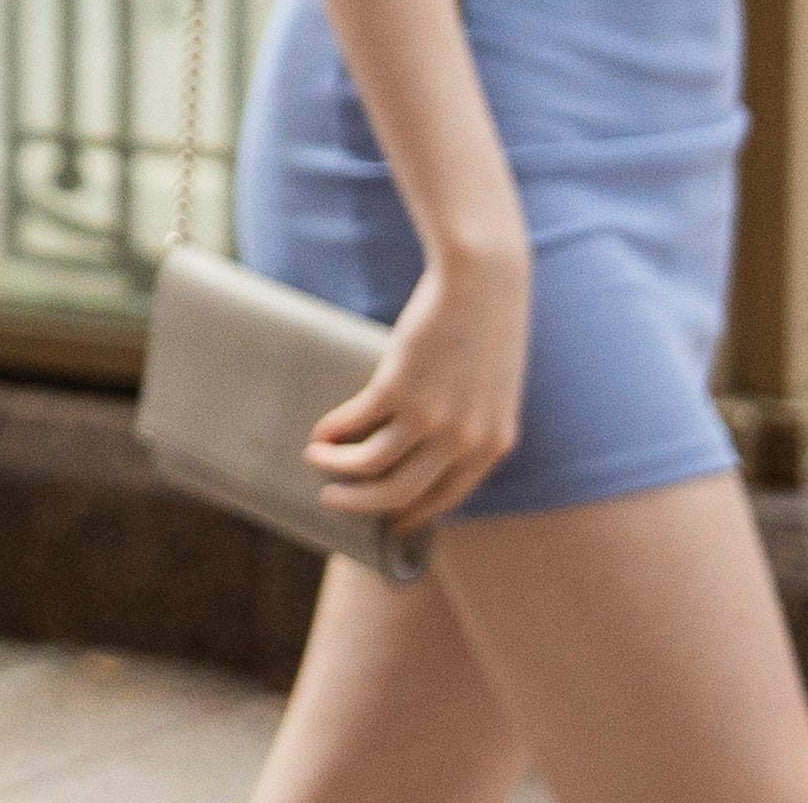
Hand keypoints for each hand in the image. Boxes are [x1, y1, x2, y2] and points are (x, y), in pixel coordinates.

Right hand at [308, 242, 525, 533]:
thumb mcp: (491, 391)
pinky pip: (356, 423)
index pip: (446, 499)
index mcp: (492, 447)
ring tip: (315, 458)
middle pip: (402, 493)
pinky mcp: (399, 387)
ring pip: (373, 465)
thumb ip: (470, 424)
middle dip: (362, 503)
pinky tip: (320, 430)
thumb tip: (427, 447)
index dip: (412, 514)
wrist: (483, 286)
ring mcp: (431, 417)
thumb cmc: (488, 331)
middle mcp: (464, 442)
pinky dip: (333, 432)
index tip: (388, 521)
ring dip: (337, 467)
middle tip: (334, 499)